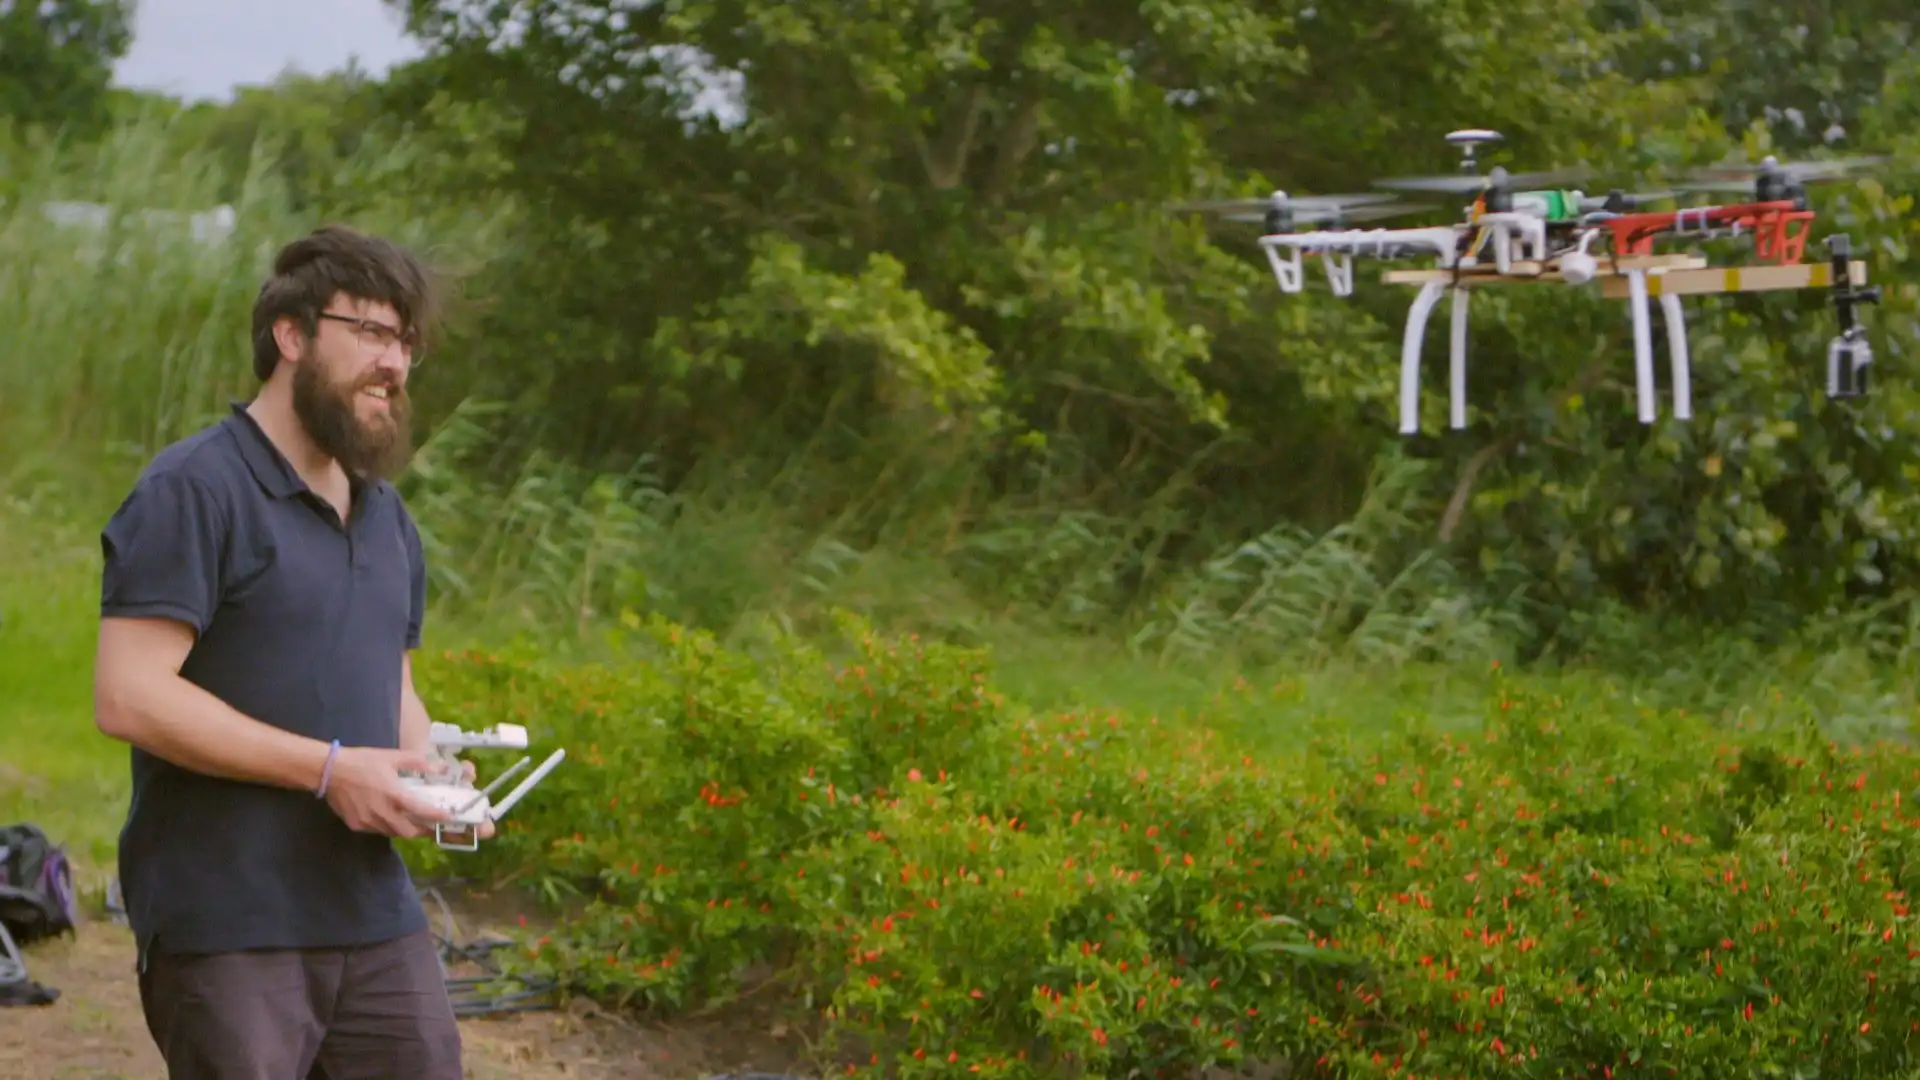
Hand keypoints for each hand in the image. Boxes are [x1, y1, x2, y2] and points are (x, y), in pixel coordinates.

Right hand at [323, 746, 449, 838]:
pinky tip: (387, 817)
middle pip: (407, 832)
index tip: (447, 818)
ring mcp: (367, 821)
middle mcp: (381, 812)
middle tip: (428, 825)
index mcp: (393, 794)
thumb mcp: (392, 756)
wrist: (330, 770)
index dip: (435, 816)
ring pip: (391, 832)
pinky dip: (385, 826)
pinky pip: (376, 830)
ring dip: (403, 829)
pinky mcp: (355, 824)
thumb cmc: (363, 761)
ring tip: (410, 822)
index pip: (420, 810)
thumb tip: (438, 767)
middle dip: (420, 831)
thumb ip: (417, 762)